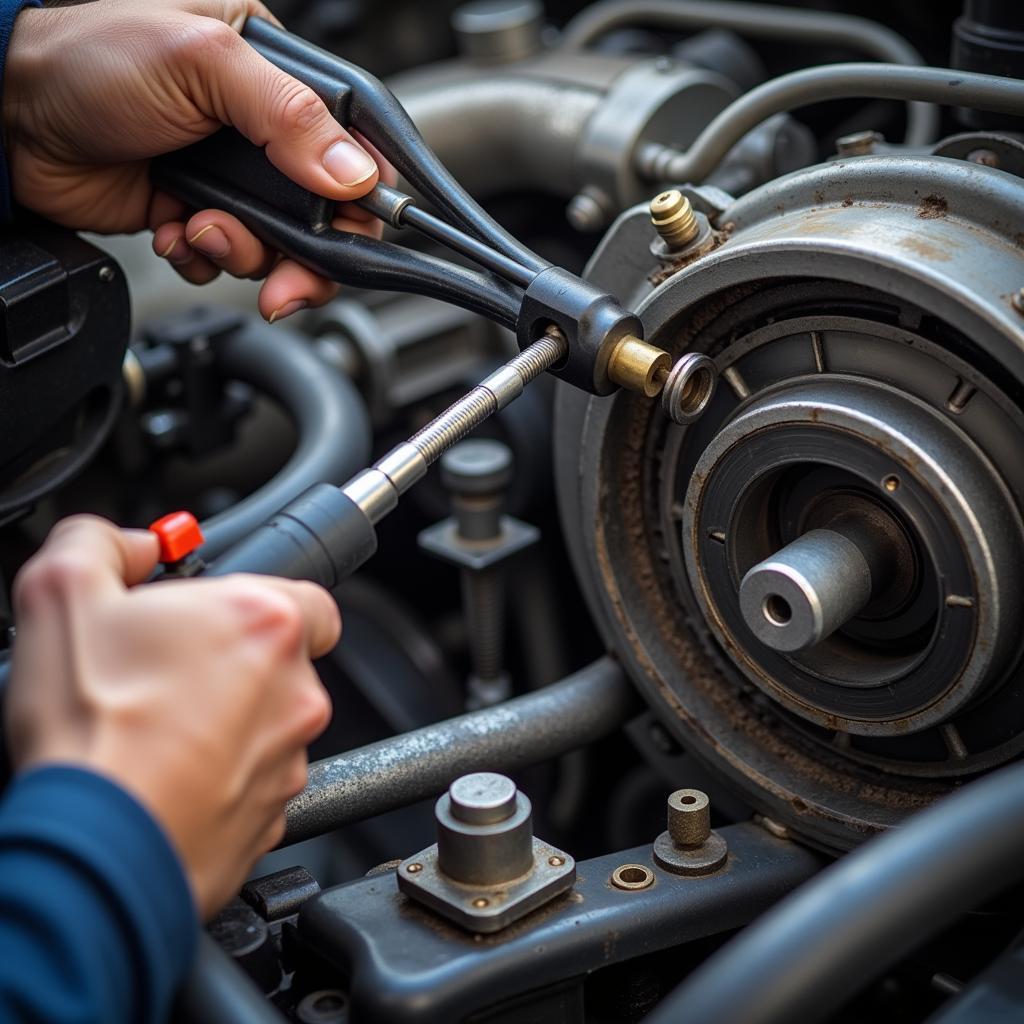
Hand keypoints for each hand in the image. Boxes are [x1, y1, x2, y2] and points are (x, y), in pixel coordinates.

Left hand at [5, 0, 390, 322]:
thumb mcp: (201, 63)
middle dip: (305, 257)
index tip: (348, 235)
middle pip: (324, 216)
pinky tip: (173, 228)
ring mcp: (232, 178)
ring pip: (279, 247)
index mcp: (277, 77)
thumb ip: (287, 117)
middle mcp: (261, 132)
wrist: (11, 117)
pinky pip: (229, 260)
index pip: (352, 146)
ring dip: (243, 254)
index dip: (360, 199)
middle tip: (286, 282)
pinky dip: (204, 258)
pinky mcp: (199, 213)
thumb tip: (354, 174)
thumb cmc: (88, 59)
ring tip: (200, 228)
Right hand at [5, 516, 339, 916]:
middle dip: (233, 663)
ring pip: (267, 725)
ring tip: (155, 730)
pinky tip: (166, 777)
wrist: (95, 846)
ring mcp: (288, 759)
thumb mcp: (64, 592)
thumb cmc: (92, 729)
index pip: (307, 596)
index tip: (218, 614)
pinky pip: (253, 784)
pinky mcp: (272, 818)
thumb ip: (102, 543)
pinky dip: (220, 779)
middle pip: (281, 662)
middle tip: (166, 674)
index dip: (259, 601)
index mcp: (265, 622)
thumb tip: (130, 544)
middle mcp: (295, 691)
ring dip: (226, 722)